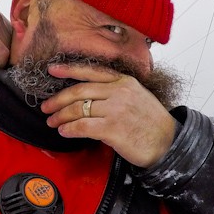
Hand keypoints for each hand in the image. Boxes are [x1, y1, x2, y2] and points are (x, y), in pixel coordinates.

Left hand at [40, 63, 176, 167]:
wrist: (167, 143)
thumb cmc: (151, 122)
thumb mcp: (137, 95)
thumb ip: (115, 90)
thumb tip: (87, 95)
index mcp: (124, 81)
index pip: (91, 72)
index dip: (69, 70)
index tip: (52, 70)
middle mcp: (119, 92)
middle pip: (79, 91)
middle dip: (58, 99)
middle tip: (46, 107)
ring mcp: (115, 110)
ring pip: (78, 109)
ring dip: (60, 116)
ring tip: (53, 122)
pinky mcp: (112, 129)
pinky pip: (82, 126)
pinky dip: (69, 129)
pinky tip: (64, 131)